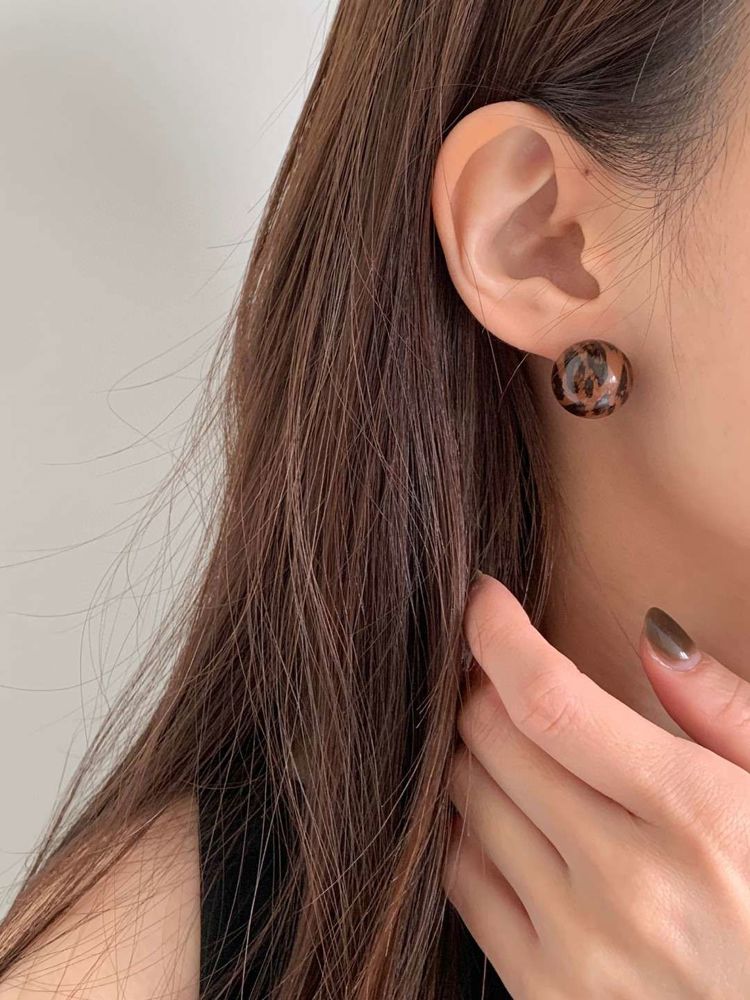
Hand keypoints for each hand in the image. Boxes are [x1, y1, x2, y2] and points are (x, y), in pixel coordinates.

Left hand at [442, 572, 749, 998]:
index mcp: (695, 816)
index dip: (497, 634)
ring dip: (478, 756)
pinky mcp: (550, 998)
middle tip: (505, 676)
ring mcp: (581, 948)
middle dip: (486, 687)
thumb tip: (652, 635)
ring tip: (516, 748)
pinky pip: (463, 883)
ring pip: (468, 804)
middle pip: (493, 742)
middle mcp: (626, 883)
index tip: (484, 599)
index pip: (549, 700)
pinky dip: (467, 832)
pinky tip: (505, 819)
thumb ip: (726, 711)